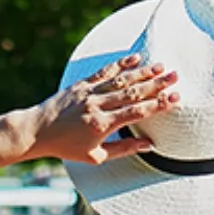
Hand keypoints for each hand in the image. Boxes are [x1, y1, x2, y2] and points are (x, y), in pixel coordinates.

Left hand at [26, 55, 178, 165]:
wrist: (37, 131)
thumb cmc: (67, 147)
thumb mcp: (96, 156)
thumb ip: (124, 149)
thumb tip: (150, 145)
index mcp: (102, 125)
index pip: (136, 112)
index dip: (158, 105)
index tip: (176, 98)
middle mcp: (97, 106)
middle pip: (132, 93)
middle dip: (156, 85)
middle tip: (175, 77)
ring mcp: (89, 92)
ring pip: (121, 80)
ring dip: (143, 73)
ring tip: (162, 67)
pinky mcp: (82, 84)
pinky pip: (105, 72)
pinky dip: (121, 64)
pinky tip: (136, 58)